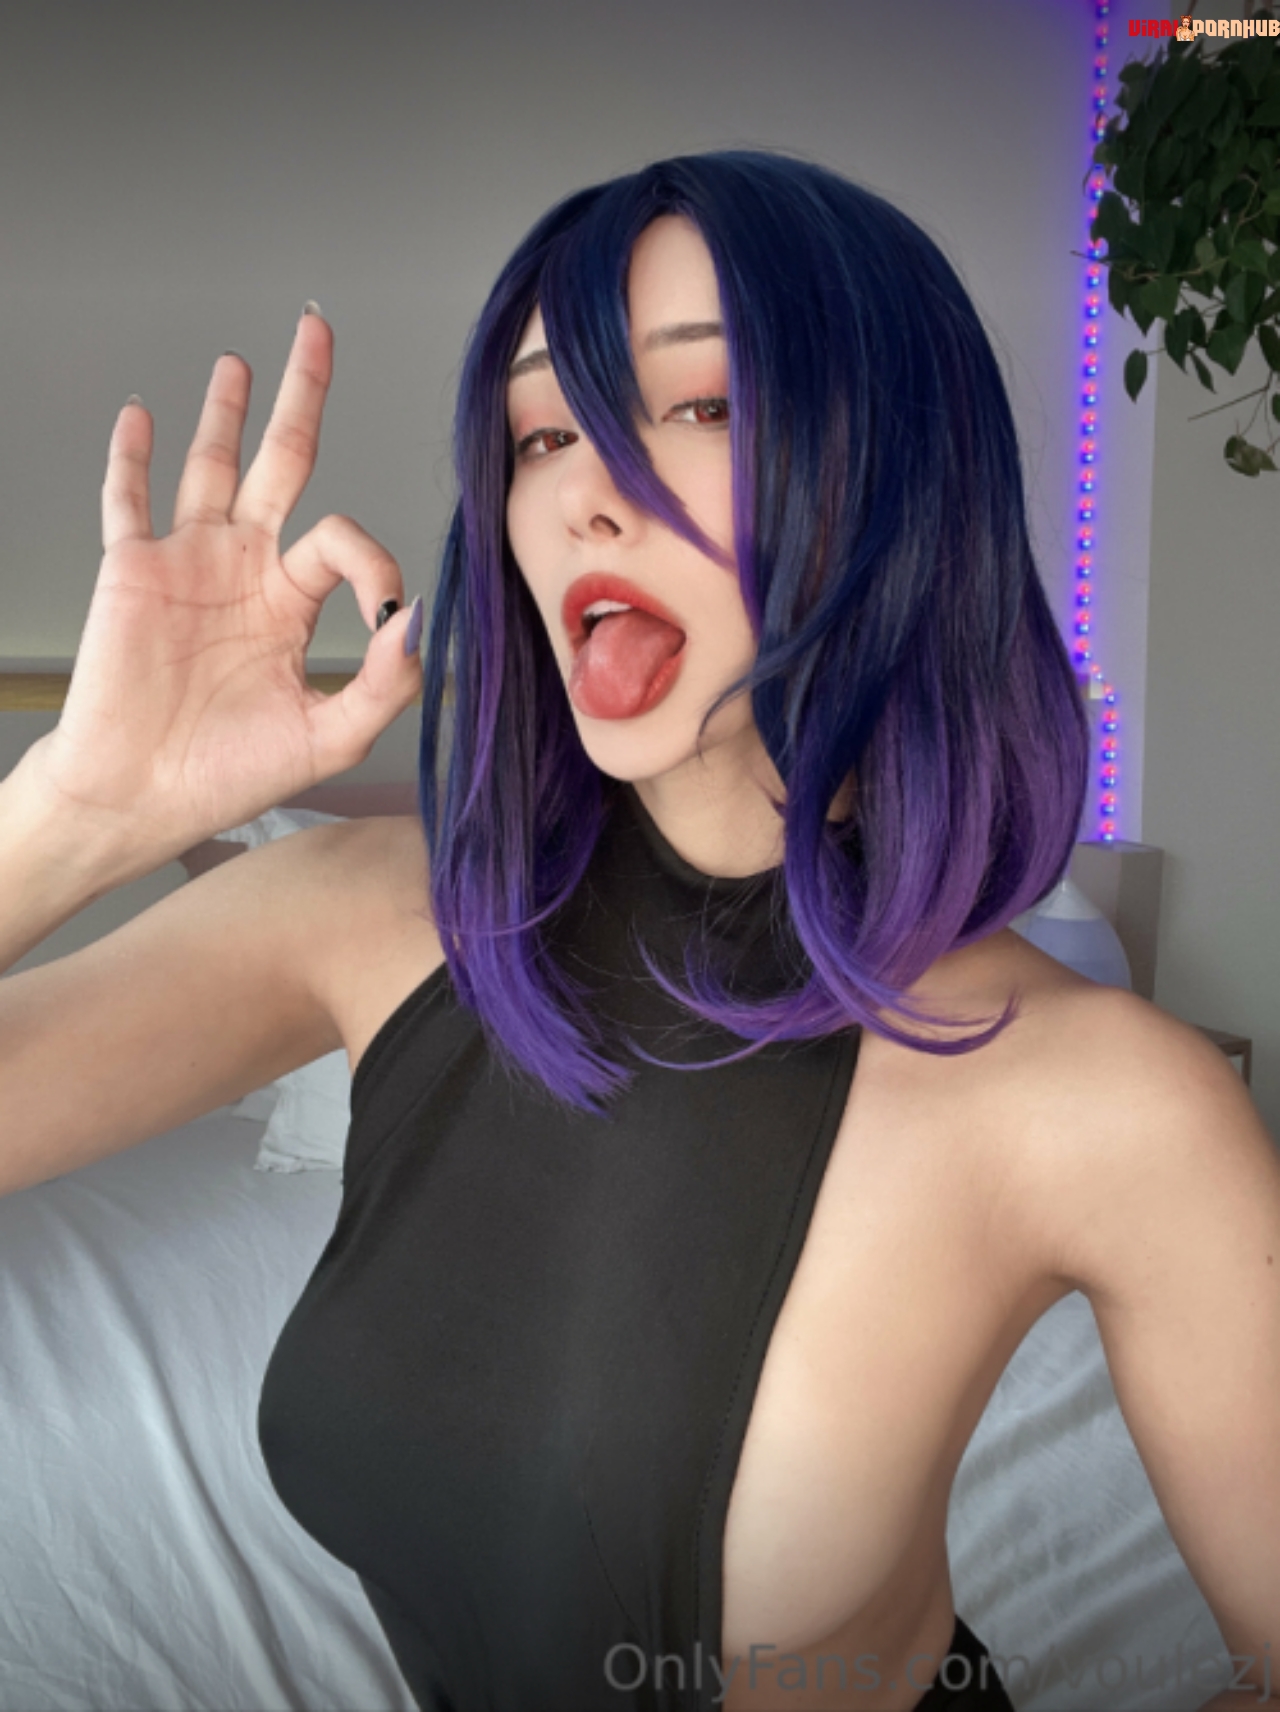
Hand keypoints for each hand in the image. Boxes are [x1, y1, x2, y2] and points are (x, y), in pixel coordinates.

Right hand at [28, 309, 422, 862]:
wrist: (140, 799)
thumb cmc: (226, 775)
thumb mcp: (329, 736)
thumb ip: (384, 681)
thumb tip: (420, 614)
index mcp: (293, 603)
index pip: (344, 542)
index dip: (373, 559)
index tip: (384, 608)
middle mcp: (246, 570)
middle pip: (282, 462)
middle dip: (301, 396)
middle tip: (316, 331)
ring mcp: (188, 562)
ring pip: (211, 465)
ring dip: (226, 410)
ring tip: (242, 360)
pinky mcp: (132, 569)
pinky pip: (127, 498)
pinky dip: (131, 455)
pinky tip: (141, 414)